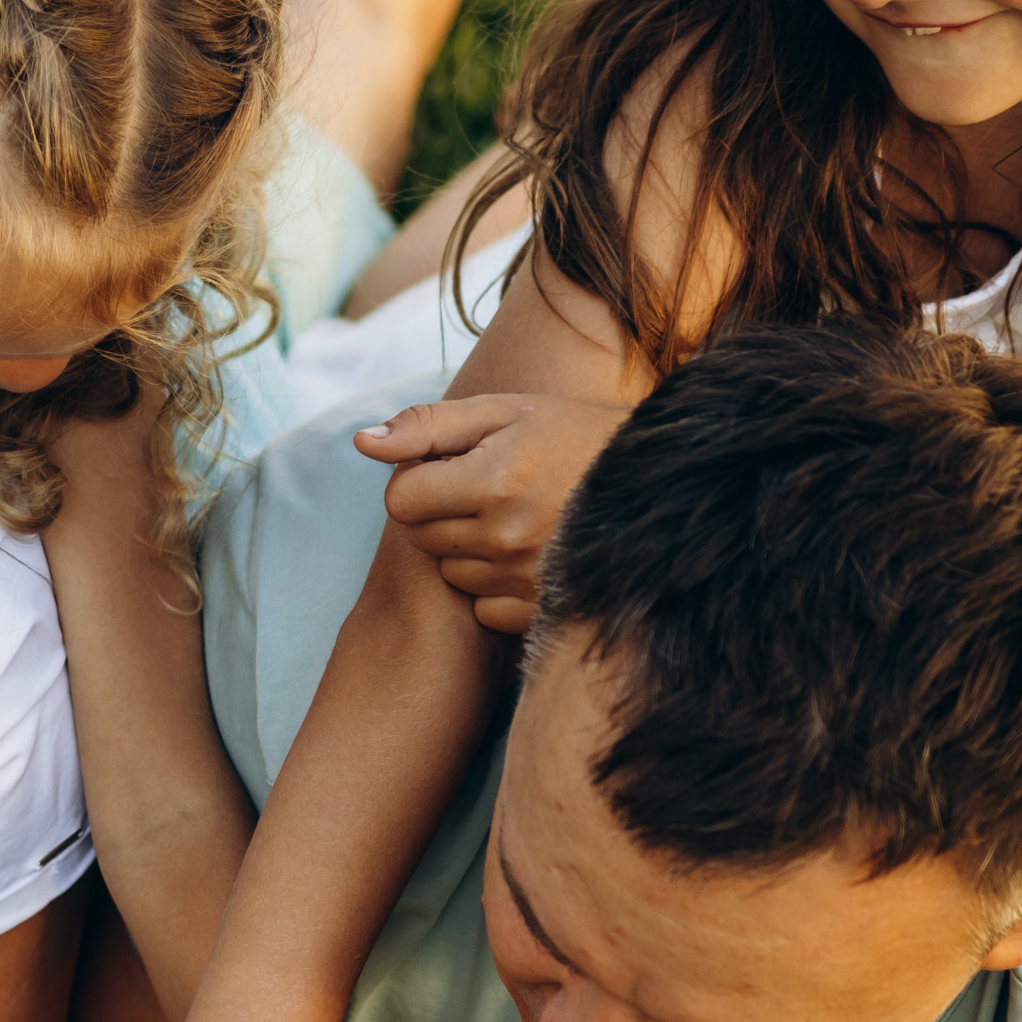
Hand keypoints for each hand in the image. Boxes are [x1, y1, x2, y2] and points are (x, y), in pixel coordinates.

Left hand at [357, 391, 630, 630]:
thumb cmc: (573, 435)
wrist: (660, 481)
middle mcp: (506, 536)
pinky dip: (494, 585)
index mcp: (493, 480)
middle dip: (442, 510)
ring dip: (468, 548)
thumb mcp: (504, 411)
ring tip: (515, 516)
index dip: (418, 478)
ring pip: (451, 572)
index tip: (454, 465)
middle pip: (422, 536)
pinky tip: (528, 553)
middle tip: (491, 486)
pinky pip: (482, 607)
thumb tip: (361, 443)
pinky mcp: (542, 610)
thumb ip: (428, 426)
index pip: (401, 498)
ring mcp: (525, 579)